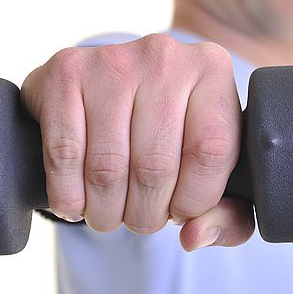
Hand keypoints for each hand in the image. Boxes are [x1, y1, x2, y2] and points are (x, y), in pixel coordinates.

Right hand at [20, 33, 253, 249]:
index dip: (194, 199)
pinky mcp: (66, 71)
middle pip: (156, 165)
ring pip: (108, 167)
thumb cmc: (173, 133)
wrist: (112, 83)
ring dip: (106, 211)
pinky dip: (68, 194)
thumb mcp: (214, 168)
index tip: (181, 210)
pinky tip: (76, 201)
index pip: (212, 151)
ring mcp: (112, 59)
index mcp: (212, 71)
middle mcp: (165, 57)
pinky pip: (64, 154)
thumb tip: (193, 237)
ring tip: (109, 213)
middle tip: (141, 219)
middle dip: (146, 213)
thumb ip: (228, 215)